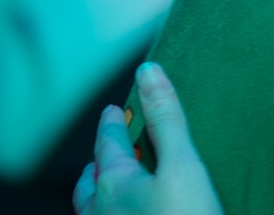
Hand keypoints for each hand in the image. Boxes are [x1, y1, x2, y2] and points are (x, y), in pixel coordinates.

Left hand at [73, 62, 222, 214]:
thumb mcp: (182, 167)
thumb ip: (165, 121)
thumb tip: (148, 72)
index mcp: (113, 183)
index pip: (108, 143)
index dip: (111, 123)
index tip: (111, 110)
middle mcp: (99, 211)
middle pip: (91, 179)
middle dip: (99, 162)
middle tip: (107, 150)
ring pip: (92, 207)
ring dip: (99, 192)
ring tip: (110, 187)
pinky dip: (110, 212)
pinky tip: (126, 214)